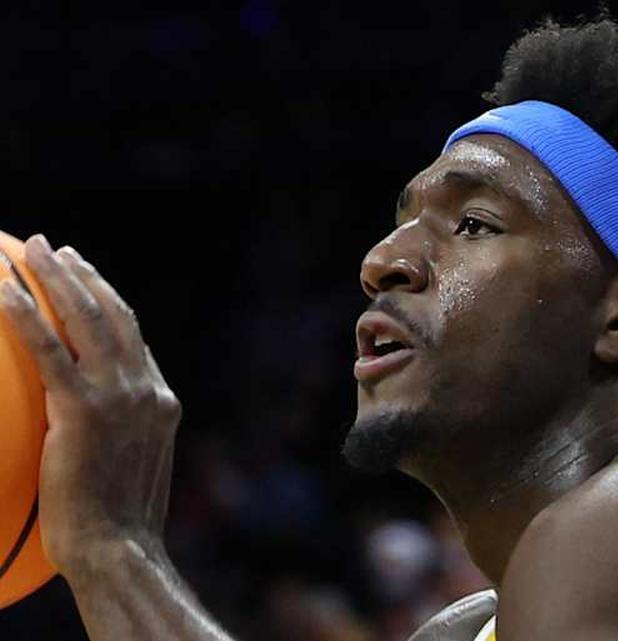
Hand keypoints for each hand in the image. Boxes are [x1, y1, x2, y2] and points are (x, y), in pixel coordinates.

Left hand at [0, 235, 180, 575]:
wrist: (119, 547)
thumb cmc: (117, 524)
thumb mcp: (128, 469)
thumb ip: (117, 433)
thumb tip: (84, 425)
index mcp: (160, 400)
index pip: (132, 336)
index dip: (107, 298)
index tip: (83, 276)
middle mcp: (146, 389)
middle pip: (114, 314)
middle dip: (81, 275)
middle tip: (52, 248)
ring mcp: (120, 396)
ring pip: (87, 319)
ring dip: (56, 278)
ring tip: (31, 250)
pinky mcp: (84, 409)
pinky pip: (48, 350)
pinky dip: (24, 315)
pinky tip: (0, 292)